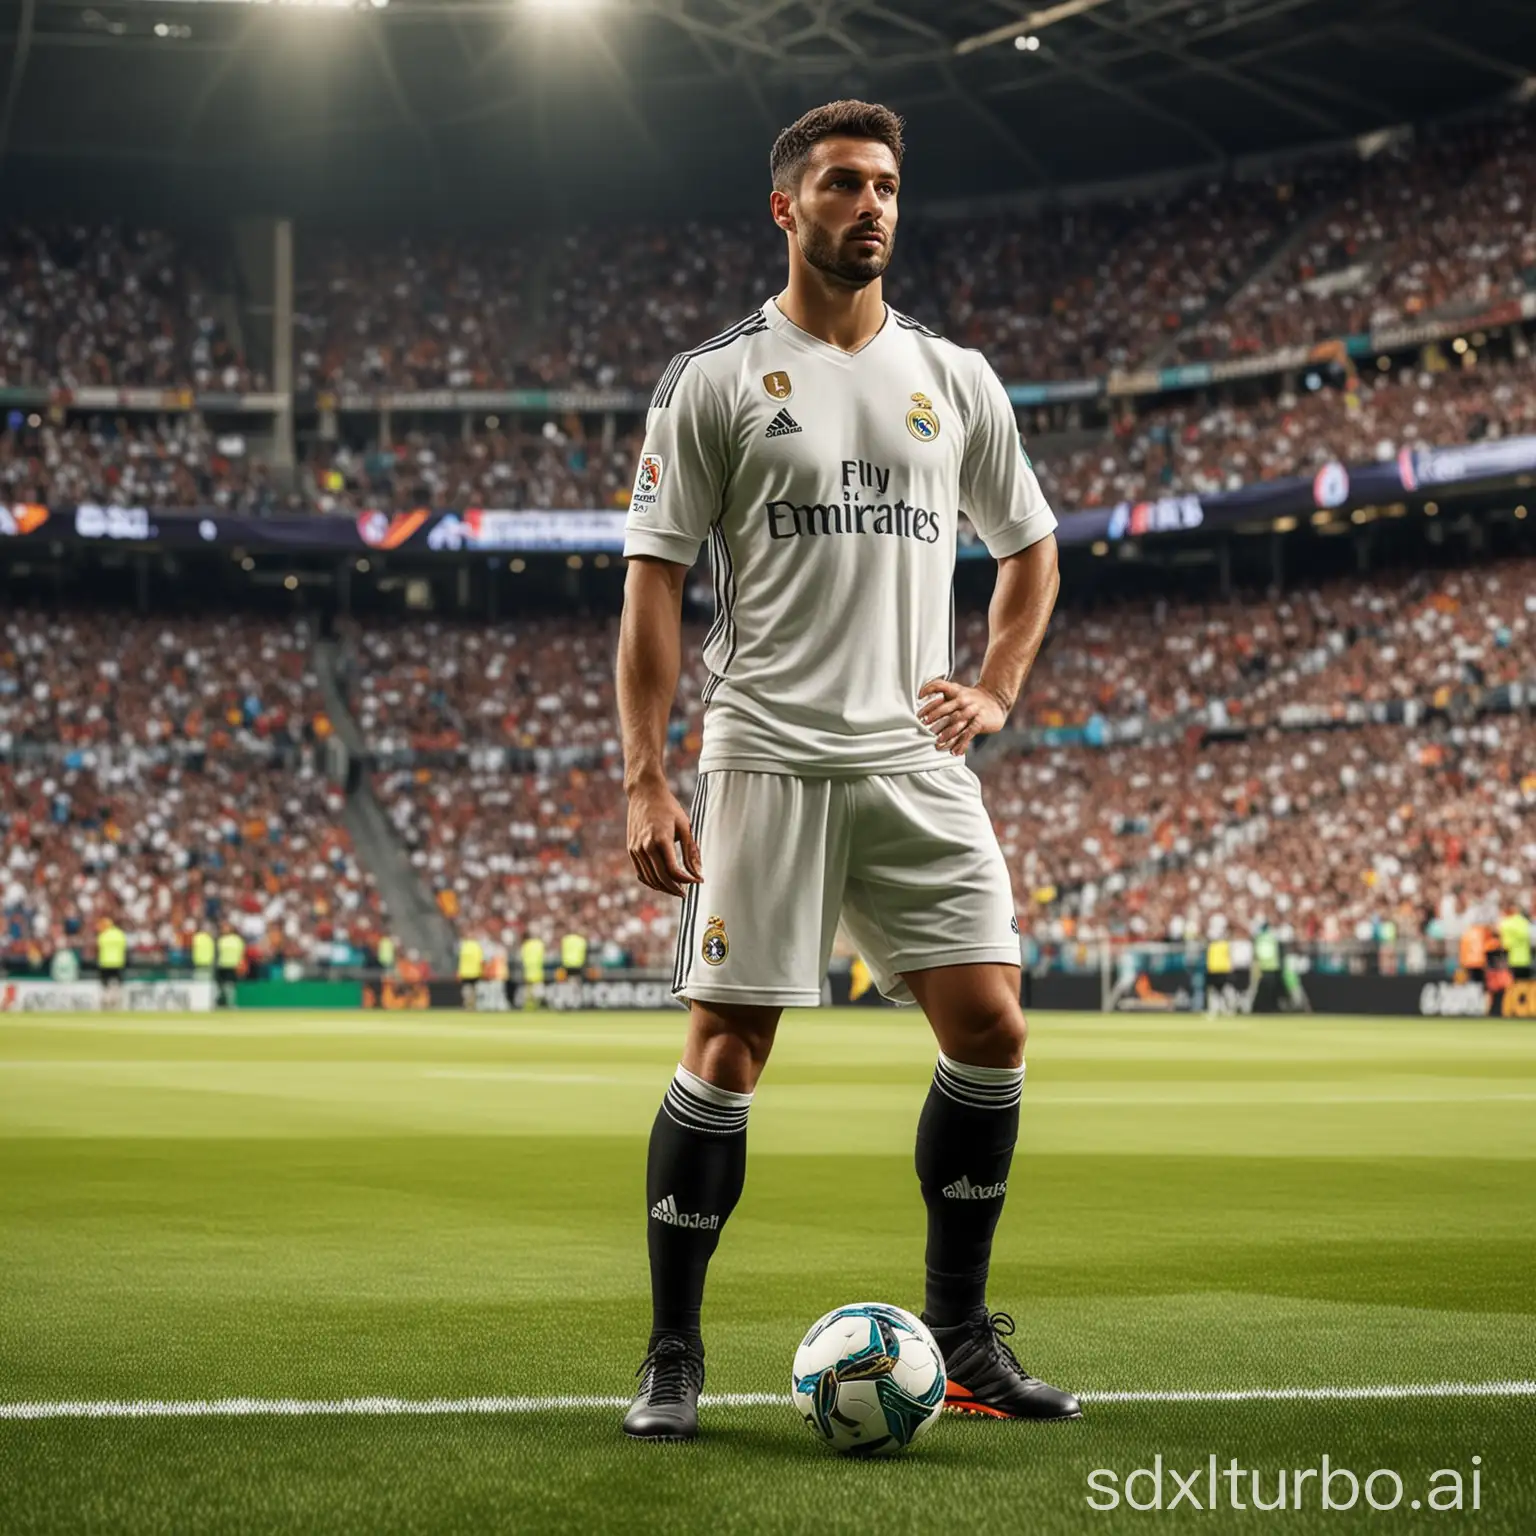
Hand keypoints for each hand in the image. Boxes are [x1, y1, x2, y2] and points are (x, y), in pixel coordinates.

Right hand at [626, 777, 702, 896]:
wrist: (644, 793)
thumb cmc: (668, 807)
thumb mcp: (684, 826)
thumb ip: (691, 852)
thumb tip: (698, 873)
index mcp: (660, 840)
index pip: (673, 871)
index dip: (686, 880)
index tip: (697, 881)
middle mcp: (645, 847)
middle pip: (661, 878)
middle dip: (675, 889)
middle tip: (686, 893)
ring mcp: (635, 849)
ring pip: (650, 879)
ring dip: (663, 888)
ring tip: (676, 890)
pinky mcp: (631, 849)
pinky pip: (641, 873)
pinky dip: (651, 882)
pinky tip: (662, 883)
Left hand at [917, 678, 1007, 756]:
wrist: (996, 701)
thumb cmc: (971, 699)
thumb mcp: (957, 692)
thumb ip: (942, 697)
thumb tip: (923, 707)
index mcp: (955, 691)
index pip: (941, 686)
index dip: (929, 690)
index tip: (919, 701)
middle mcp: (963, 700)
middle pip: (947, 707)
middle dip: (934, 715)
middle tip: (923, 724)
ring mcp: (972, 711)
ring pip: (957, 722)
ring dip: (946, 733)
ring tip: (937, 742)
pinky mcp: (980, 722)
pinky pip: (969, 733)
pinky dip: (961, 744)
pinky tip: (954, 751)